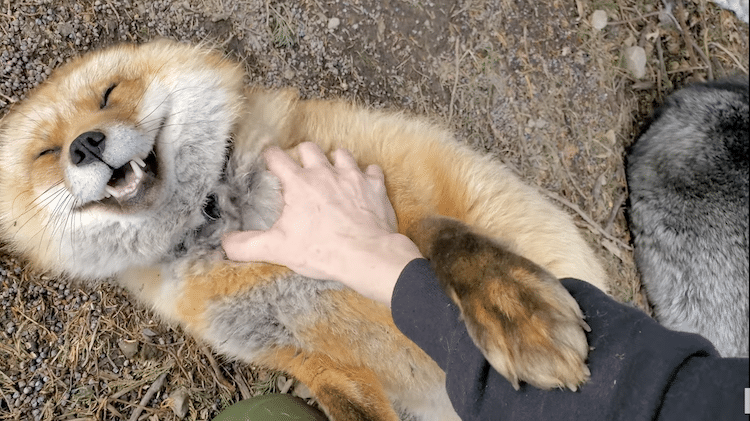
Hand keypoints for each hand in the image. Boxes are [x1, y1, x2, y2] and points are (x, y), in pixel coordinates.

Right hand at [222, 142, 422, 304]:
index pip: (277, 157)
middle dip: (303, 155)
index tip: (269, 162)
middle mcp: (325, 173)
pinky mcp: (374, 187)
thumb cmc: (323, 251)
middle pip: (309, 148)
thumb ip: (246, 245)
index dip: (270, 157)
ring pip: (341, 153)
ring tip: (331, 174)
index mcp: (299, 184)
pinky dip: (366, 175)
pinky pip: (372, 170)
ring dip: (335, 161)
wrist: (366, 256)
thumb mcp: (277, 249)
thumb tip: (225, 243)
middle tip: (301, 170)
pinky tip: (362, 184)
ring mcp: (352, 177)